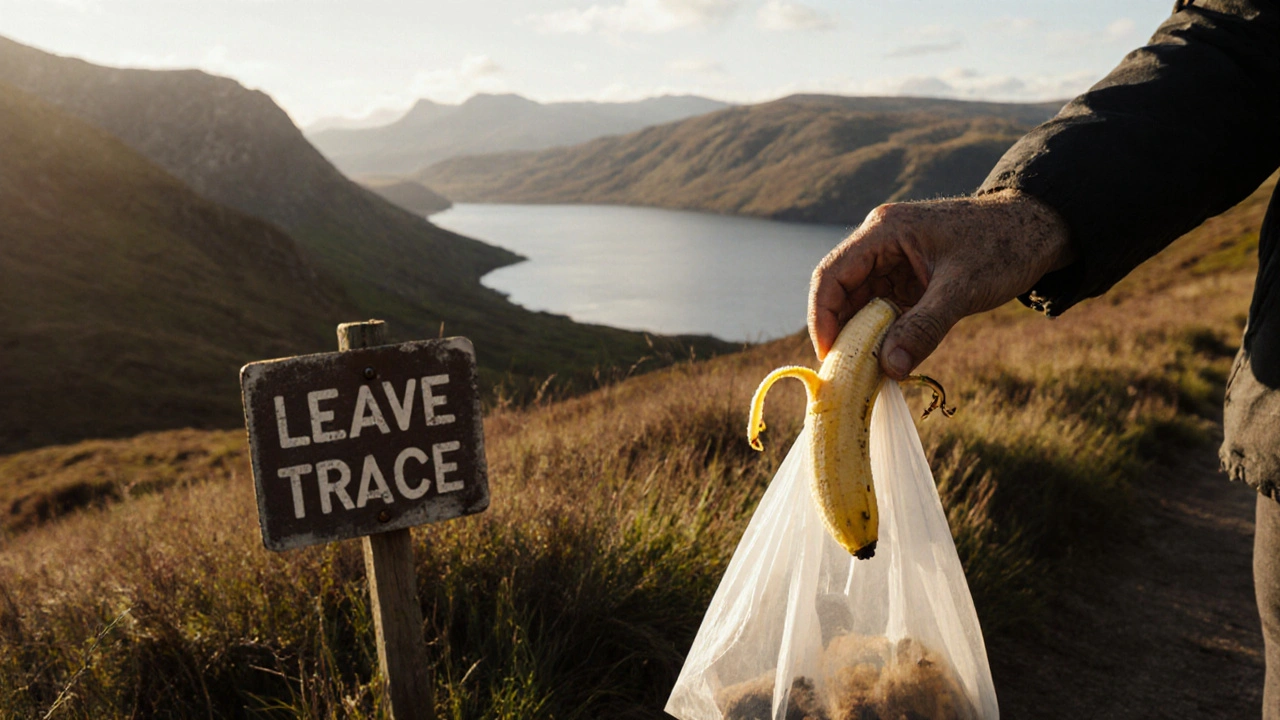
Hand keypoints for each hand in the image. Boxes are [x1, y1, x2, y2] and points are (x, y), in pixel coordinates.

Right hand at [808, 189, 1074, 378]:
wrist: (1040, 230)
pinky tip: (887, 361)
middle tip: (844, 375)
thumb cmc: (1003, 247)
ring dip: (862, 337)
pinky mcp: (909, 278)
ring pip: (861, 303)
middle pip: (841, 291)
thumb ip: (924, 328)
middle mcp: (880, 243)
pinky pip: (884, 309)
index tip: (829, 356)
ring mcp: (894, 261)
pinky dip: (883, 336)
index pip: (832, 275)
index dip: (823, 317)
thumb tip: (889, 369)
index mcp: (883, 231)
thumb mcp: (962, 289)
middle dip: (841, 333)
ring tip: (864, 374)